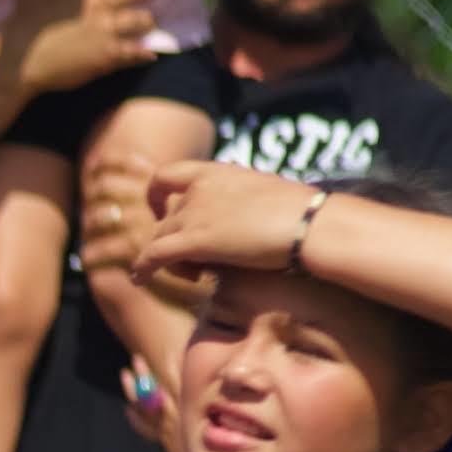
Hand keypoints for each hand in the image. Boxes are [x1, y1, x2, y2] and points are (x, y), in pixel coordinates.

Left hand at [128, 161, 327, 284]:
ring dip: (167, 259)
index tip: (162, 209)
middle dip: (168, 236)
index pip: (170, 174)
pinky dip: (142, 268)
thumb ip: (248, 202)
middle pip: (164, 214)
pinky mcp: (193, 240)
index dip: (158, 193)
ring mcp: (195, 213)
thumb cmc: (305, 215)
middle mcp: (201, 188)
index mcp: (220, 172)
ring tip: (193, 276)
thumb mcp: (270, 196)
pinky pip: (152, 255)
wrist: (312, 225)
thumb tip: (255, 220)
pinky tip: (140, 280)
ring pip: (158, 238)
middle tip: (186, 256)